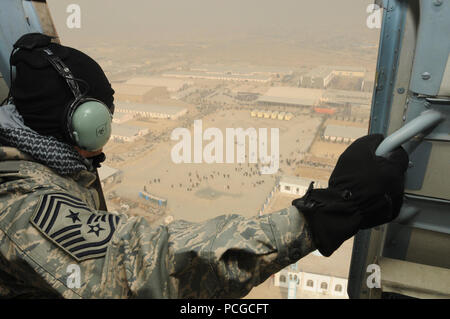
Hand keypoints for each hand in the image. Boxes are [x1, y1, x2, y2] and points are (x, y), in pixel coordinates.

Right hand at [292, 134, 408, 256]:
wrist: (339, 209)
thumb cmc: (346, 183)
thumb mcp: (355, 151)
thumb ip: (371, 141)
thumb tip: (378, 139)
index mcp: (393, 170)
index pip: (400, 153)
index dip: (388, 150)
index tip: (382, 150)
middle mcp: (398, 186)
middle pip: (395, 170)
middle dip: (382, 167)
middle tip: (366, 168)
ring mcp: (394, 202)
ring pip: (390, 185)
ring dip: (380, 182)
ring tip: (362, 184)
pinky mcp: (388, 213)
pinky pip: (386, 199)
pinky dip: (378, 196)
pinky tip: (364, 195)